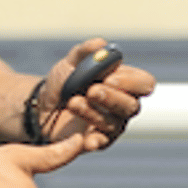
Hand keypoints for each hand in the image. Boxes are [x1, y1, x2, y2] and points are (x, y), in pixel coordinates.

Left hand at [32, 39, 154, 148]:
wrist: (42, 105)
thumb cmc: (64, 82)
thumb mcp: (70, 63)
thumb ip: (85, 52)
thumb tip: (101, 44)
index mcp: (125, 83)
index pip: (145, 84)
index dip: (131, 82)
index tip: (109, 77)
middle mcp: (123, 106)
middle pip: (132, 106)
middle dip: (112, 97)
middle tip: (91, 90)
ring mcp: (112, 125)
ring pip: (114, 123)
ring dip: (94, 112)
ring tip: (73, 102)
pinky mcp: (97, 141)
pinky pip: (102, 142)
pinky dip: (95, 141)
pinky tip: (86, 139)